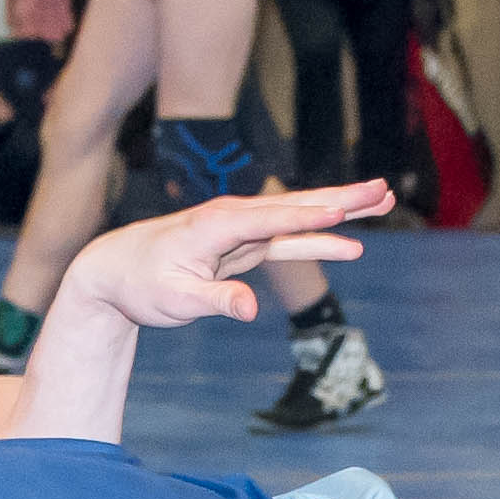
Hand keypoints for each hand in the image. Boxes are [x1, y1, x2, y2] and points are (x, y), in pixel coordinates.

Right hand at [11, 0, 79, 42]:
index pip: (25, 9)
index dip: (26, 22)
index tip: (30, 33)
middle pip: (38, 16)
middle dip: (42, 28)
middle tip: (49, 37)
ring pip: (51, 17)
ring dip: (55, 27)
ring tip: (61, 35)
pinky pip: (63, 12)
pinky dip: (66, 20)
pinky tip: (70, 27)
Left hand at [58, 181, 392, 327]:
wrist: (116, 270)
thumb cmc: (141, 285)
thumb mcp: (175, 301)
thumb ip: (215, 300)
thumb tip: (248, 308)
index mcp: (214, 226)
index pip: (269, 219)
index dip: (306, 217)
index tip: (342, 210)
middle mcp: (233, 217)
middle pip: (295, 205)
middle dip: (341, 196)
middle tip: (383, 190)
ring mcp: (242, 227)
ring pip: (299, 215)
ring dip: (340, 207)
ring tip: (383, 199)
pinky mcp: (245, 241)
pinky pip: (290, 237)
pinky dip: (319, 234)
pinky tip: (350, 241)